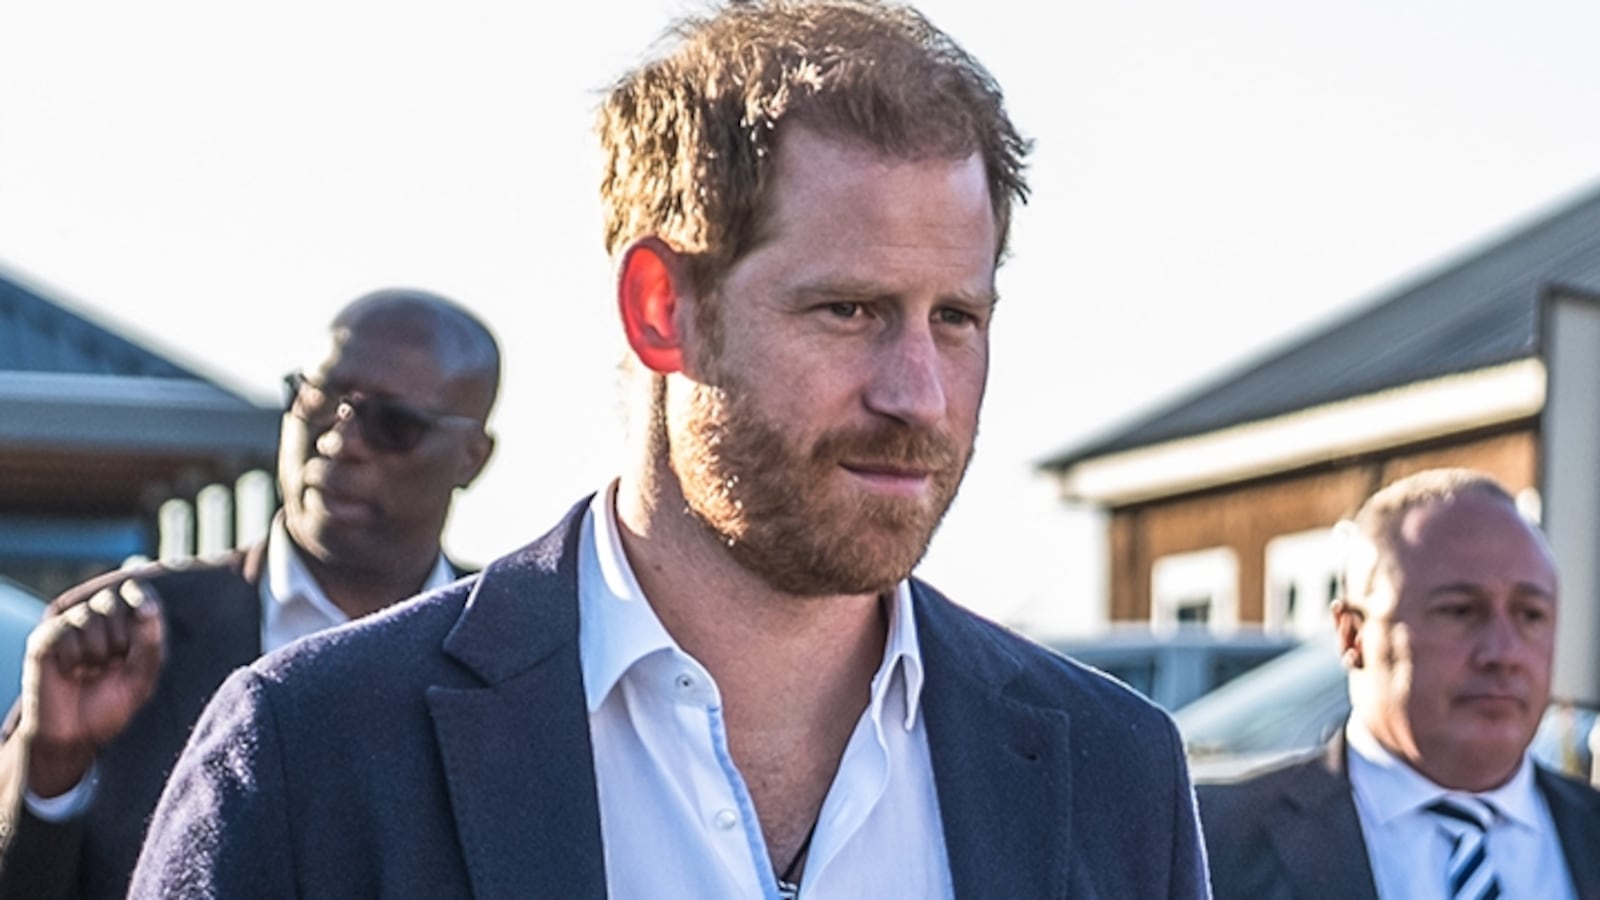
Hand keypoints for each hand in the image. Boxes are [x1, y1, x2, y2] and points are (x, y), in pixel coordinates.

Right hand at [18, 579, 165, 797]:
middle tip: (110, 666)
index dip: (141, 597)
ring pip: (90, 617)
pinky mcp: (44, 640)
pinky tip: (70, 672)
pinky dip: (73, 657)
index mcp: (125, 625)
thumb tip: (148, 607)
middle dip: (120, 639)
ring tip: (90, 672)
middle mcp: (95, 620)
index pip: (136, 592)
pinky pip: (65, 632)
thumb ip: (150, 643)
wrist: (75, 736)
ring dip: (97, 652)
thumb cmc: (110, 706)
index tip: (146, 614)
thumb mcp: (141, 678)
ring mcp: (67, 627)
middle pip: (114, 603)